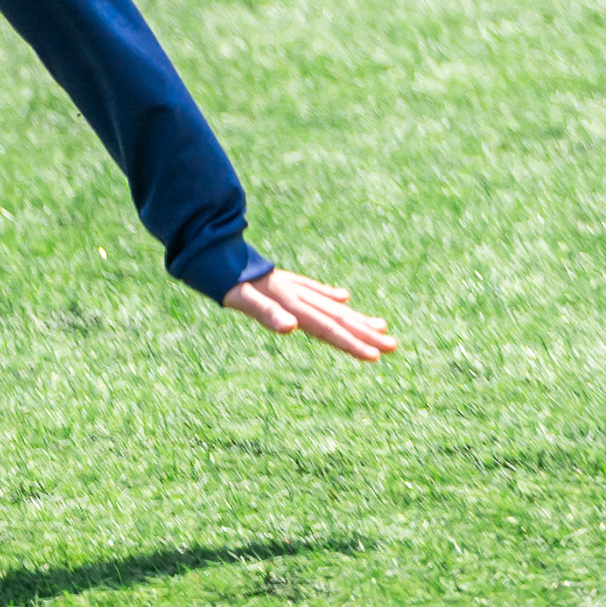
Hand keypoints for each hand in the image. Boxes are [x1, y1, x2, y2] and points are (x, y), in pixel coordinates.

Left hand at [223, 268, 391, 362]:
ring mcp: (292, 287)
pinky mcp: (283, 280)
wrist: (211, 249)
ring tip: (381, 327)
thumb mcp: (242, 299)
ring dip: (356, 317)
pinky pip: (314, 290)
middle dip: (365, 334)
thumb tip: (292, 328)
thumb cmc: (226, 280)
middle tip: (394, 346)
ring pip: (331, 305)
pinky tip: (343, 297)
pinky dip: (330, 296)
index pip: (328, 328)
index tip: (377, 356)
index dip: (352, 343)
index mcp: (291, 304)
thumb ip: (267, 313)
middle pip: (337, 317)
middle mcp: (297, 296)